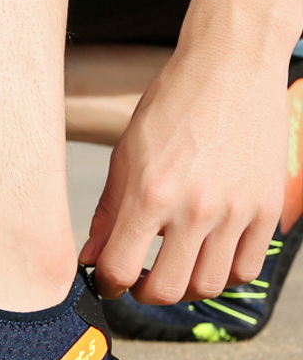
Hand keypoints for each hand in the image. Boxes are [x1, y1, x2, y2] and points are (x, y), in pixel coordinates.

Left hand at [80, 47, 287, 303]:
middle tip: (137, 280)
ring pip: (208, 286)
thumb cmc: (173, 104)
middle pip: (165, 290)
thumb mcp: (126, 154)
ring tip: (172, 267)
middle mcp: (195, 208)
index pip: (119, 268)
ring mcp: (236, 211)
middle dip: (143, 292)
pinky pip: (246, 268)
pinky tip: (207, 255)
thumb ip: (108, 211)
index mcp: (149, 193)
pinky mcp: (267, 208)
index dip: (106, 283)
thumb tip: (92, 257)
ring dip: (184, 286)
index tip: (107, 280)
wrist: (230, 67)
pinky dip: (223, 273)